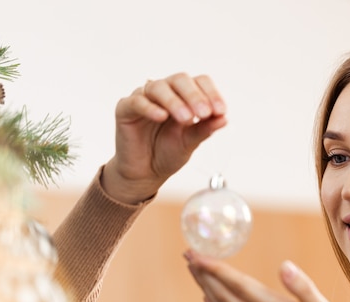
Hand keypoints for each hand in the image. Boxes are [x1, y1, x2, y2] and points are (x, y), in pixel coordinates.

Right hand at [103, 73, 227, 203]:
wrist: (145, 173)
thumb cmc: (168, 153)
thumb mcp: (190, 143)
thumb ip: (205, 130)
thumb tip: (224, 119)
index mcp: (184, 96)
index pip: (200, 82)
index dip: (212, 93)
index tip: (221, 111)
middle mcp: (165, 92)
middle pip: (180, 79)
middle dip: (195, 95)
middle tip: (204, 113)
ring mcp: (144, 98)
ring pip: (159, 87)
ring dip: (174, 101)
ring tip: (186, 118)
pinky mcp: (125, 109)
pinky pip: (137, 101)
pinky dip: (150, 107)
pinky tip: (161, 116)